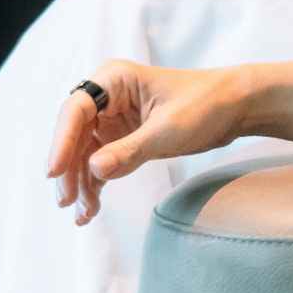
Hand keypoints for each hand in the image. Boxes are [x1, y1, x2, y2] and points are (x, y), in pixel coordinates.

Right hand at [45, 58, 248, 226]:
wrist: (238, 107)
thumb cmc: (206, 105)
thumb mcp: (168, 129)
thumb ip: (130, 150)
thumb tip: (93, 170)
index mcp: (114, 80)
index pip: (75, 110)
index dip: (61, 141)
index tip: (54, 171)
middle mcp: (107, 98)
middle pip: (75, 136)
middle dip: (70, 170)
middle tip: (67, 201)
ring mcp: (113, 119)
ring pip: (85, 154)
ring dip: (81, 183)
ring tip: (83, 213)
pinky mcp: (124, 138)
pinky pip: (101, 163)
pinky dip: (95, 185)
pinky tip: (90, 209)